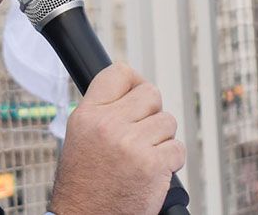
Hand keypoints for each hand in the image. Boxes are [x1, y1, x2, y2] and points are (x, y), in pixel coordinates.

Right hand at [49, 64, 184, 214]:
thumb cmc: (84, 184)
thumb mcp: (80, 137)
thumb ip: (104, 111)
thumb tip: (134, 89)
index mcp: (88, 115)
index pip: (119, 73)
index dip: (134, 81)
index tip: (136, 92)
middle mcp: (108, 125)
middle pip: (151, 93)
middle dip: (152, 112)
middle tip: (142, 132)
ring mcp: (131, 144)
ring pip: (167, 121)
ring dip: (162, 140)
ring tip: (143, 156)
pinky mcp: (152, 165)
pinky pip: (177, 148)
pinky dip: (170, 161)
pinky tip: (152, 171)